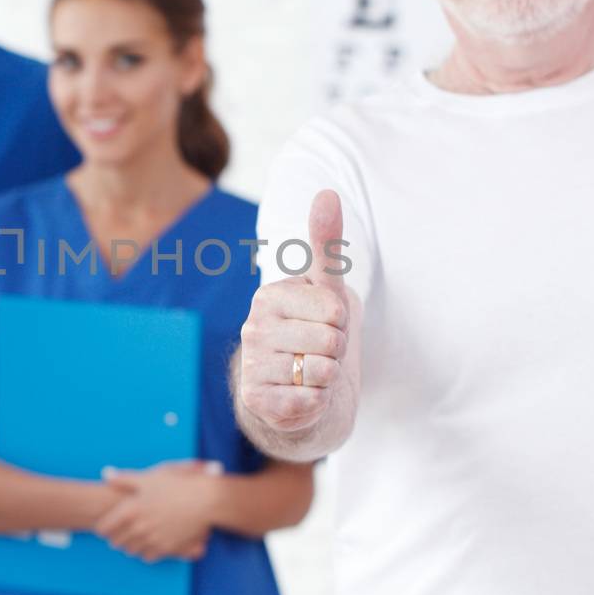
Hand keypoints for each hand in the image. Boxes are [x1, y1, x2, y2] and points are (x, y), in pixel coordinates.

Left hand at [94, 459, 222, 562]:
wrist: (205, 499)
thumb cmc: (176, 484)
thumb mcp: (148, 477)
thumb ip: (124, 479)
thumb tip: (106, 474)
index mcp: (130, 509)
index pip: (104, 528)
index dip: (101, 527)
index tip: (104, 524)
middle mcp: (138, 528)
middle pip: (115, 542)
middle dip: (114, 537)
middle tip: (116, 532)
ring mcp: (152, 540)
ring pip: (130, 551)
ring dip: (129, 545)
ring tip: (132, 537)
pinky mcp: (166, 548)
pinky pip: (148, 557)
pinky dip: (145, 551)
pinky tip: (149, 542)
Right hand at [237, 189, 353, 434]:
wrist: (296, 388)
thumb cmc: (314, 331)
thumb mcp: (325, 289)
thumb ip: (326, 242)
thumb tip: (327, 193)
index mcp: (269, 296)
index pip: (335, 310)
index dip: (342, 322)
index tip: (325, 324)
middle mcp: (252, 328)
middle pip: (332, 342)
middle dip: (337, 351)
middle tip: (318, 352)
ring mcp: (251, 365)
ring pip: (322, 372)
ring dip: (327, 378)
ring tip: (310, 373)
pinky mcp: (255, 400)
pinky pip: (310, 401)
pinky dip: (316, 402)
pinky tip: (302, 395)